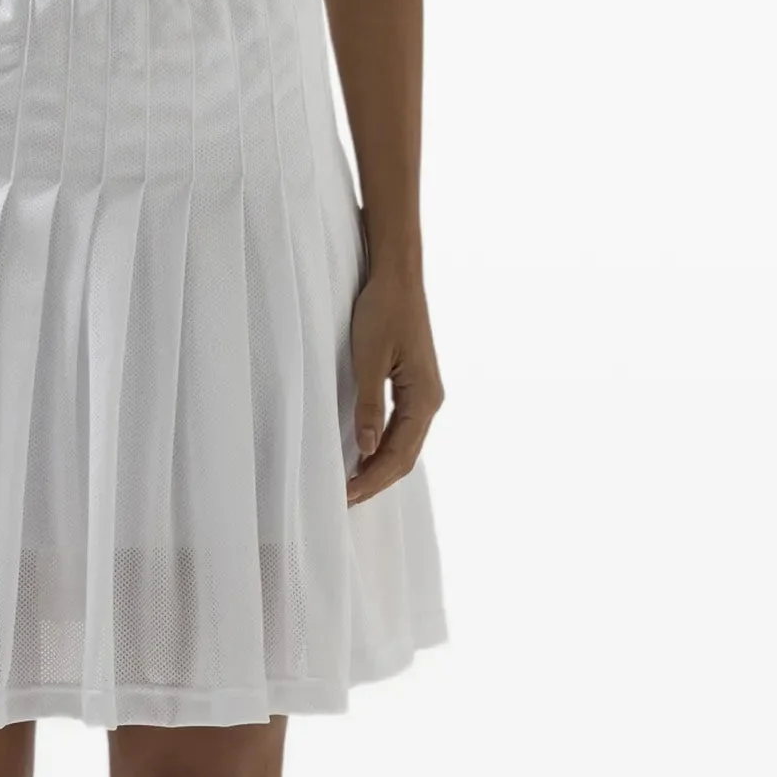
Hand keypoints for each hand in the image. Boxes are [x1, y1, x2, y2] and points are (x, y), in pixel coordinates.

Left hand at [347, 245, 443, 505]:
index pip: (400, 454)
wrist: (397, 276)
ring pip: (406, 444)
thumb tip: (367, 450)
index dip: (374, 479)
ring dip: (381, 466)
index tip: (347, 496)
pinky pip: (403, 427)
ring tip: (353, 485)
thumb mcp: (368, 360)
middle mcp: (431, 400)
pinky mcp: (414, 384)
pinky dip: (384, 447)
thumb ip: (369, 407)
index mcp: (425, 398)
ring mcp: (424, 394)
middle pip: (407, 455)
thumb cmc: (382, 311)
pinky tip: (365, 455)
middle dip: (378, 480)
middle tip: (345, 500)